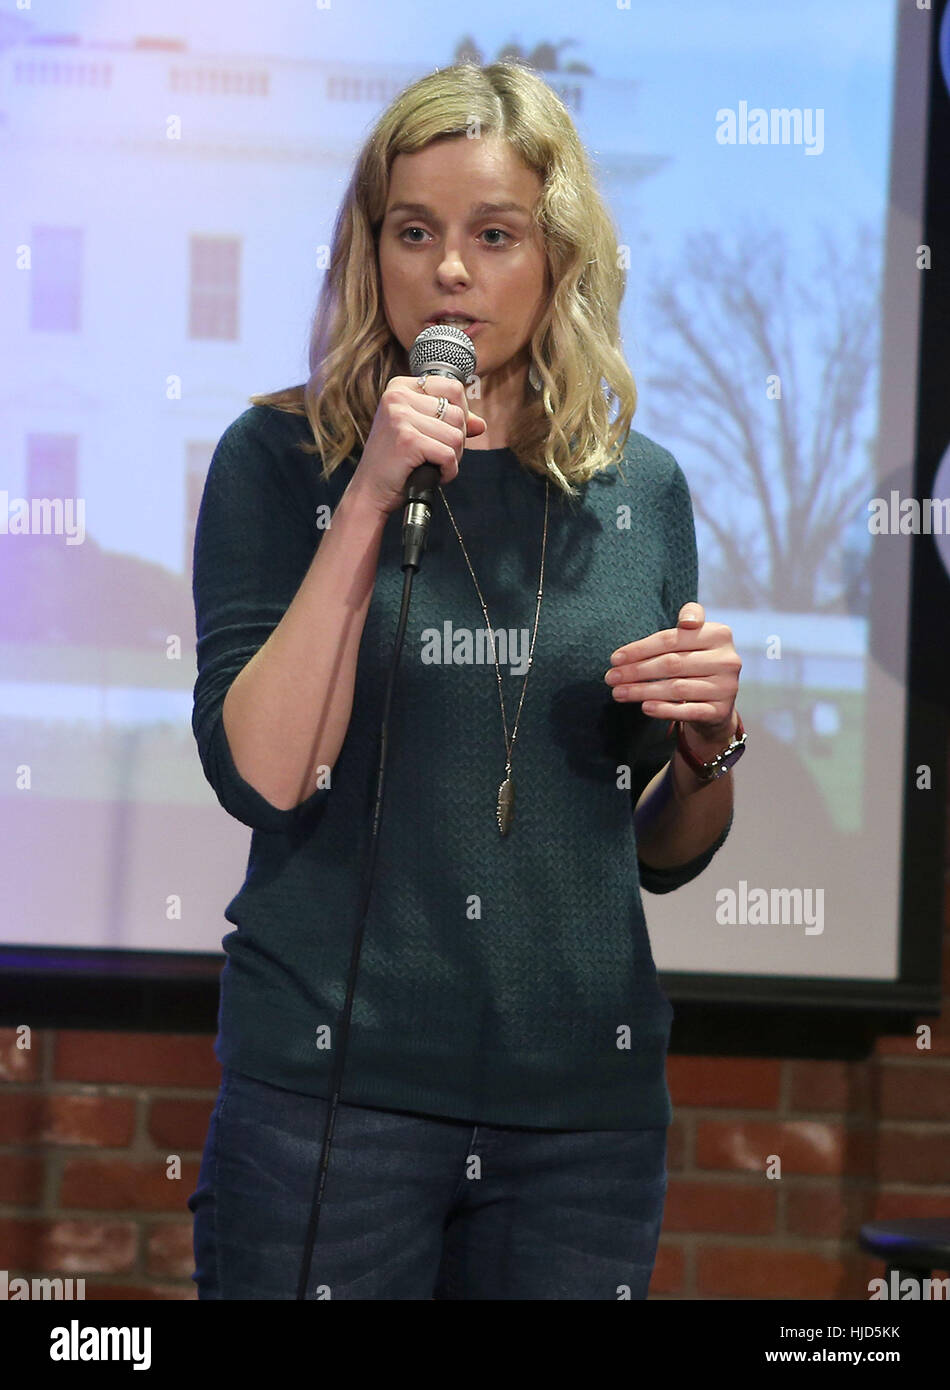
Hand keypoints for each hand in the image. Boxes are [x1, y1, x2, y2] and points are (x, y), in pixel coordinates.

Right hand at [346, 375, 486, 516]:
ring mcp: (401, 417)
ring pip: (456, 435)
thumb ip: (450, 423)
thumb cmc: (395, 462)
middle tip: (437, 455)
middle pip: (458, 413)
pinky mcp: (408, 440)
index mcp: (399, 387)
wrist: (370, 491)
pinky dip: (448, 471)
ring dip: (453, 457)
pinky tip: (433, 475)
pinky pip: (449, 455)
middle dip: (457, 440)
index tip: (446, 432)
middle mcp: (397, 397)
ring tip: (433, 464)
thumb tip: (481, 424)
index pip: (453, 387)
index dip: (461, 413)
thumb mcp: (421, 433)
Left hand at [604, 603, 741, 750]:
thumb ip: (683, 621)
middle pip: (671, 664)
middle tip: (611, 678)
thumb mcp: (692, 638)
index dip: (639, 649)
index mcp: (719, 634)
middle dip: (636, 671)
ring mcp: (727, 687)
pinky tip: (644, 707)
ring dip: (642, 691)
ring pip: (676, 688)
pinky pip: (688, 711)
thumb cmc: (695, 663)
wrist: (716, 703)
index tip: (614, 659)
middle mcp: (727, 660)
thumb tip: (676, 626)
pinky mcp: (721, 711)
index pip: (671, 639)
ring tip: (618, 693)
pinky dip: (664, 710)